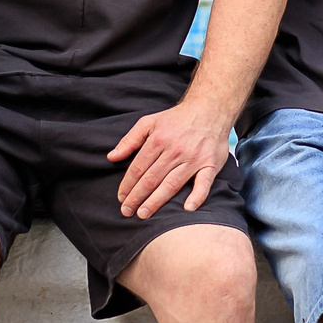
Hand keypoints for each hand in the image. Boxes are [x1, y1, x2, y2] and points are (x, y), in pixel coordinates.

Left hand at [107, 98, 233, 219]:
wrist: (210, 109)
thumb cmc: (177, 118)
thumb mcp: (149, 121)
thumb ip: (129, 140)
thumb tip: (111, 157)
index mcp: (158, 140)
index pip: (138, 168)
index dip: (127, 185)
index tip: (121, 198)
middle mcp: (175, 150)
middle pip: (151, 179)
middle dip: (136, 197)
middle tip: (126, 211)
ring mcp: (193, 158)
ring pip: (171, 184)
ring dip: (156, 201)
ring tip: (143, 214)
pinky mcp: (210, 164)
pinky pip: (204, 183)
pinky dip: (197, 196)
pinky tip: (187, 208)